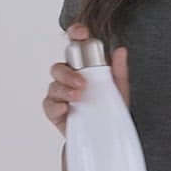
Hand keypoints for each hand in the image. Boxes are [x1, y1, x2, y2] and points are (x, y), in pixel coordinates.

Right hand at [43, 23, 130, 138]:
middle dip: (68, 73)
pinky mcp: (54, 111)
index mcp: (84, 68)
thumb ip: (119, 70)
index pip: (76, 47)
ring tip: (78, 96)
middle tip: (82, 83)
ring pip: (53, 85)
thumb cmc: (109, 109)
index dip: (75, 35)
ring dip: (64, 89)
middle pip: (59, 67)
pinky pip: (48, 104)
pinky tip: (66, 108)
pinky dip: (56, 105)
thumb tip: (121, 50)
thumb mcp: (119, 89)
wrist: (105, 137)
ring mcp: (60, 94)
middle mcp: (69, 78)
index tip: (81, 33)